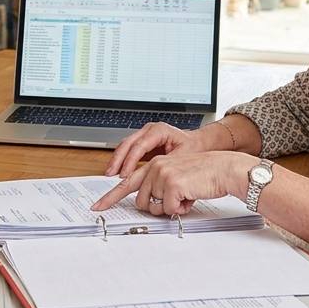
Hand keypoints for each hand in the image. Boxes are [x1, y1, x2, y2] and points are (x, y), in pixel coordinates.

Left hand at [91, 151, 258, 216]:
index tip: (97, 206)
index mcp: (153, 164)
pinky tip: (191, 197)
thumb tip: (150, 206)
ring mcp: (161, 173)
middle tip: (176, 200)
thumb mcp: (177, 178)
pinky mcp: (171, 183)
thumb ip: (159, 188)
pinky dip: (181, 209)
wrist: (223, 169)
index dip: (110, 197)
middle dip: (158, 208)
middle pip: (142, 203)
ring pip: (155, 208)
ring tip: (185, 195)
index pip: (126, 183)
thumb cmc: (203, 176)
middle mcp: (154, 166)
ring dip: (171, 208)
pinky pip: (169, 209)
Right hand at [104, 121, 224, 177]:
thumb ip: (168, 165)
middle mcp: (150, 130)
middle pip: (128, 143)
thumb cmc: (193, 147)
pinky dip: (122, 161)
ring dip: (117, 160)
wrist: (198, 143)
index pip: (139, 145)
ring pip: (125, 145)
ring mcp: (145, 135)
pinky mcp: (143, 143)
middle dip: (118, 159)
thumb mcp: (182, 156)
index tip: (125, 174)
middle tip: (111, 173)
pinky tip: (118, 171)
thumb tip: (156, 177)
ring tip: (110, 173)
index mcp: (159, 130)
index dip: (130, 160)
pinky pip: (129, 150)